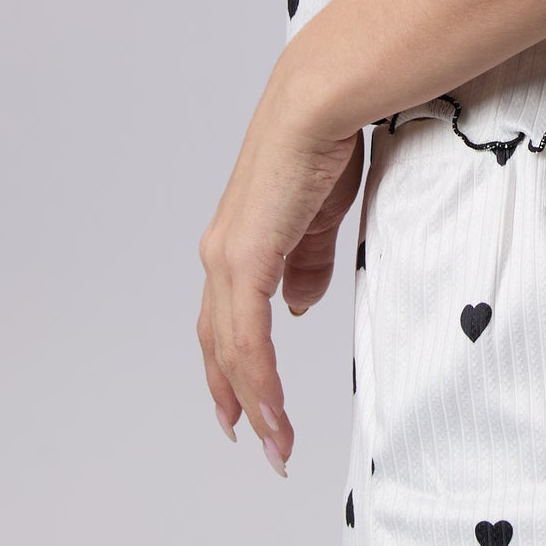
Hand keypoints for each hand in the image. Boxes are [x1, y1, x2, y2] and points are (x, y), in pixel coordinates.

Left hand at [196, 64, 363, 474]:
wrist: (322, 101)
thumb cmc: (326, 141)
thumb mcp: (321, 215)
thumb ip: (307, 261)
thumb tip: (296, 307)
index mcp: (239, 242)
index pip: (226, 321)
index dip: (232, 368)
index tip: (244, 409)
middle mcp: (222, 253)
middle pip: (219, 345)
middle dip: (237, 399)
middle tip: (259, 444)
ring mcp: (228, 257)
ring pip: (231, 350)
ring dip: (254, 402)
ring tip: (277, 443)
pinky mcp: (246, 258)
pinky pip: (249, 336)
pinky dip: (259, 378)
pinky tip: (272, 408)